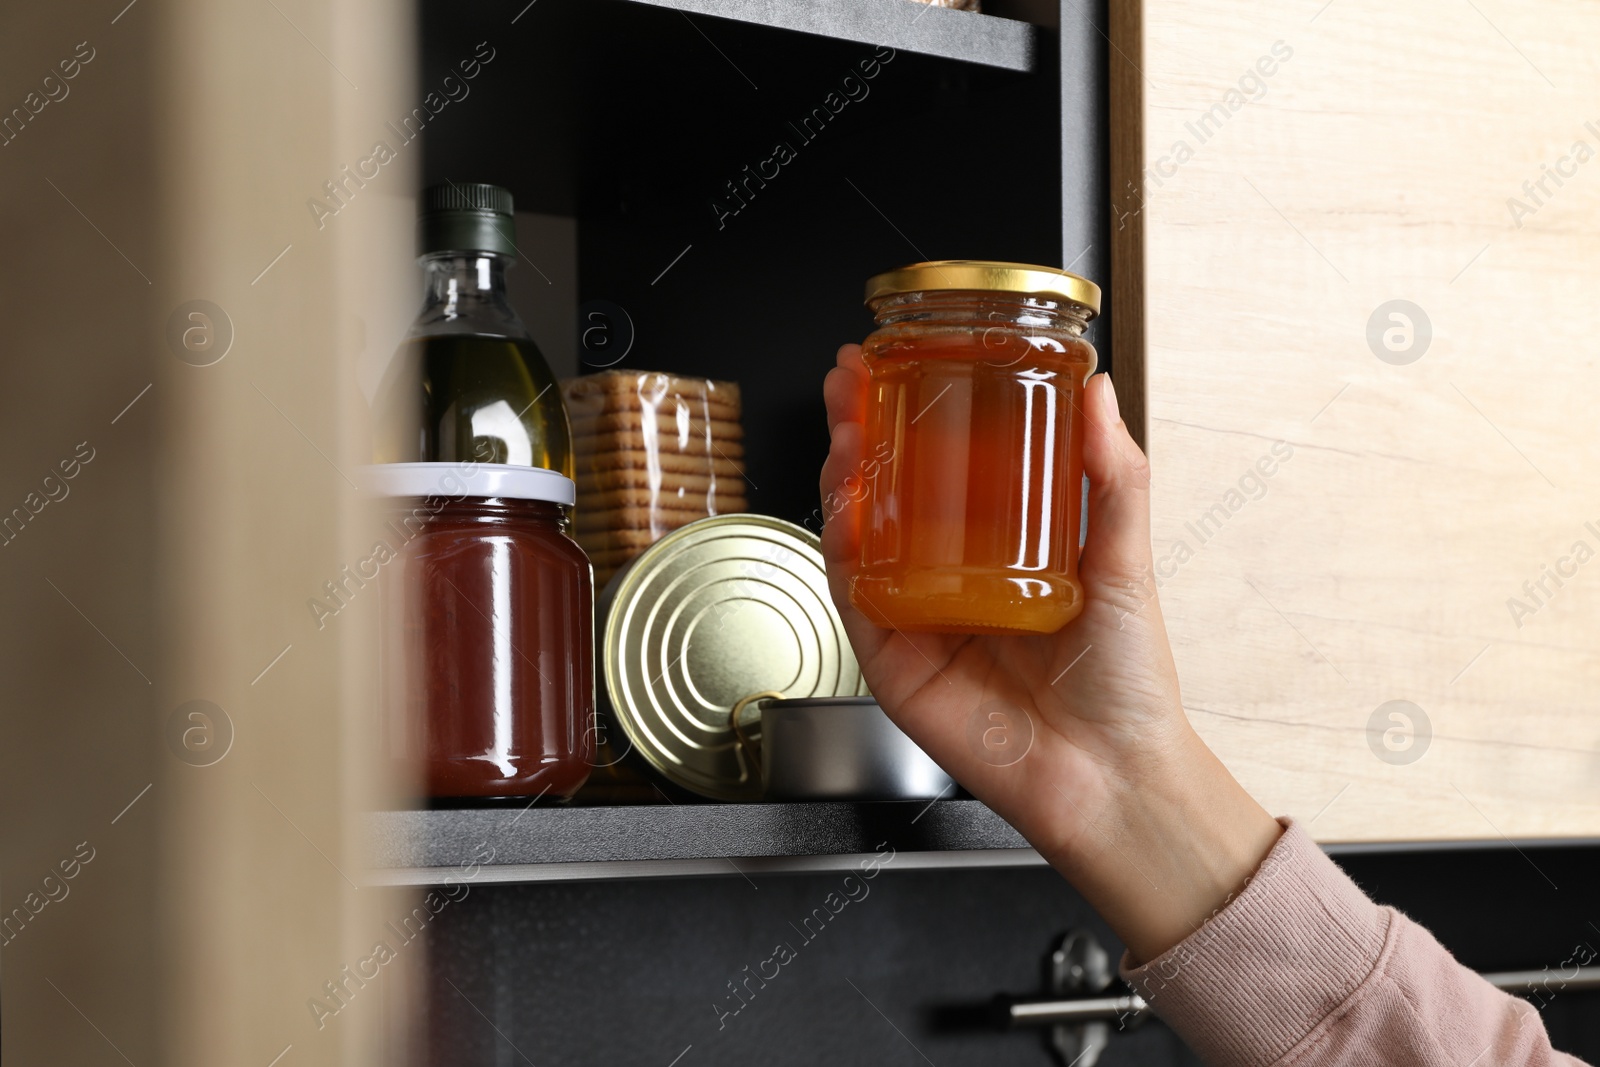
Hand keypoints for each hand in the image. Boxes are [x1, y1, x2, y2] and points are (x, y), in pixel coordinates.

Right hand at [820, 344, 1280, 962]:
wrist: (1112, 774)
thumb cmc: (1125, 680)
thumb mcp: (1126, 558)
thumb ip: (1113, 475)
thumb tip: (1099, 390)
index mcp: (998, 553)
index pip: (940, 471)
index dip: (912, 416)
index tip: (899, 364)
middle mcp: (949, 582)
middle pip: (885, 495)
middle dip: (859, 433)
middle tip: (850, 382)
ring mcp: (917, 621)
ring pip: (858, 538)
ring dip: (842, 477)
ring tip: (845, 427)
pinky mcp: (893, 664)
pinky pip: (856, 599)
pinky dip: (843, 550)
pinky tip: (845, 505)